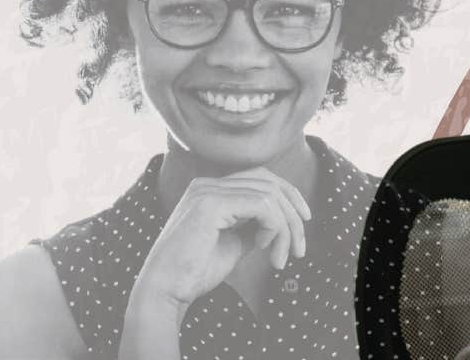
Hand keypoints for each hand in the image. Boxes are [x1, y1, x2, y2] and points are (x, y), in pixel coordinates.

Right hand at [130, 167, 311, 313]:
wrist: (165, 292)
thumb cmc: (196, 271)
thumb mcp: (235, 242)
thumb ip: (255, 225)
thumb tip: (283, 219)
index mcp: (211, 189)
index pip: (262, 178)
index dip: (289, 197)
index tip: (303, 223)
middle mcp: (208, 184)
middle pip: (270, 183)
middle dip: (293, 214)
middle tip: (300, 249)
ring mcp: (207, 190)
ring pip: (270, 195)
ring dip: (286, 228)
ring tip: (281, 257)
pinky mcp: (210, 203)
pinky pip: (263, 205)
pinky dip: (274, 227)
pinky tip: (263, 249)